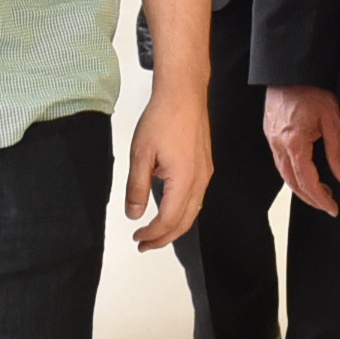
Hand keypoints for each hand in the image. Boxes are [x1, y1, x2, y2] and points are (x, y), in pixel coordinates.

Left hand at [125, 84, 212, 250]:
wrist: (183, 93)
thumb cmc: (163, 118)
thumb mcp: (140, 154)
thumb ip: (137, 188)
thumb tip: (134, 214)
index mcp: (184, 180)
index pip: (169, 220)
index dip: (152, 234)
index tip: (137, 238)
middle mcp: (200, 180)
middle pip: (185, 222)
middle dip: (164, 238)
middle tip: (145, 244)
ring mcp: (205, 173)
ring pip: (193, 211)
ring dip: (174, 226)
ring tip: (155, 232)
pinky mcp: (205, 166)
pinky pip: (196, 198)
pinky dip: (182, 211)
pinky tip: (168, 208)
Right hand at [264, 83, 339, 213]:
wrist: (290, 71)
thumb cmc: (312, 91)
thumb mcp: (332, 121)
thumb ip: (338, 152)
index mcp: (294, 144)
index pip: (307, 182)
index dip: (320, 199)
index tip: (333, 209)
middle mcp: (278, 145)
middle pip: (292, 183)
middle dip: (310, 198)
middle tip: (327, 206)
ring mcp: (272, 140)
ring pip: (284, 174)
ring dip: (301, 187)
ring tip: (320, 192)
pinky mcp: (270, 133)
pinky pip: (280, 161)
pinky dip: (293, 173)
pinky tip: (304, 173)